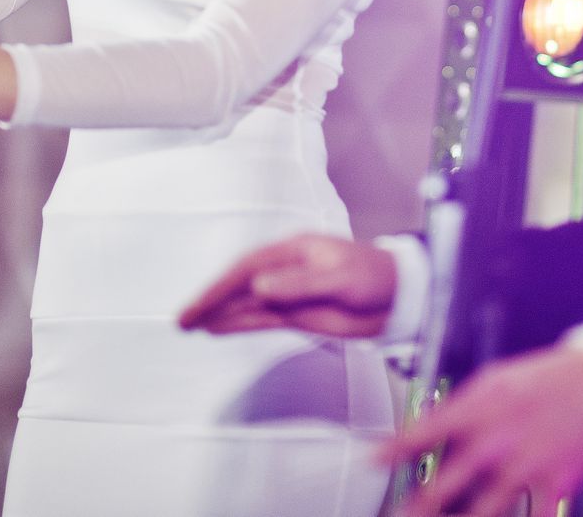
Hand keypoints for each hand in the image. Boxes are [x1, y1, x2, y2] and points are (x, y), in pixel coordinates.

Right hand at [179, 234, 397, 338]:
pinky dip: (238, 324)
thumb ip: (299, 284)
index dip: (220, 286)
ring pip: (246, 304)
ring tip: (189, 326)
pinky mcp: (296, 314)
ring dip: (219, 314)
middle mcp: (285, 270)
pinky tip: (217, 330)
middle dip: (211, 301)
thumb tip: (258, 286)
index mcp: (294, 251)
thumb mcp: (340, 278)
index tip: (199, 304)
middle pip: (239, 285)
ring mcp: (289, 293)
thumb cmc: (375, 277)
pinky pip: (261, 319)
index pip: (247, 268)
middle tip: (182, 320)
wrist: (400, 298)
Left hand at [383, 346, 582, 516]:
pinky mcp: (553, 485)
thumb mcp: (496, 380)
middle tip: (398, 515)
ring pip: (480, 512)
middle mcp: (497, 441)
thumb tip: (433, 425)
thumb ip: (463, 405)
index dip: (392, 450)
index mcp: (479, 410)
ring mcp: (525, 467)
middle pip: (444, 486)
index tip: (372, 461)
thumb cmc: (547, 379)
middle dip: (417, 508)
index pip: (423, 432)